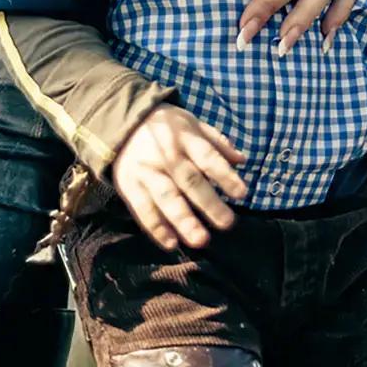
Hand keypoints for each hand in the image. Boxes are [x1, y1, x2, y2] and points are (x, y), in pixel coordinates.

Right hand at [111, 105, 247, 250]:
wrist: (124, 124)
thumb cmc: (167, 128)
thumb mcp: (192, 124)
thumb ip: (216, 142)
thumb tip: (242, 161)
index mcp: (184, 137)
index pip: (207, 157)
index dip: (224, 175)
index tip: (242, 193)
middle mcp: (165, 155)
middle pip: (189, 180)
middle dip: (209, 203)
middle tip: (227, 223)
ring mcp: (146, 171)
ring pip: (166, 197)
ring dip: (183, 220)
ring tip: (201, 240)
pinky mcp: (129, 186)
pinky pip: (143, 209)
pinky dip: (156, 227)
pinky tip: (171, 243)